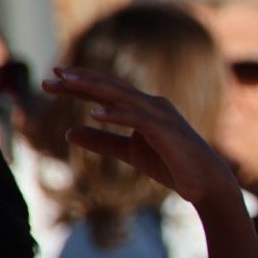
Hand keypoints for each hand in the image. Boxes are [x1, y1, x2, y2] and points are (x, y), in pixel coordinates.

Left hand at [43, 66, 239, 209]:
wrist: (205, 183)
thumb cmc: (172, 165)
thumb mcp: (130, 152)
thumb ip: (102, 141)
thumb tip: (68, 131)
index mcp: (143, 108)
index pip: (107, 91)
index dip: (80, 84)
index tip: (53, 79)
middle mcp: (152, 105)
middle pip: (111, 87)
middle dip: (81, 80)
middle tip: (52, 74)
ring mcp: (160, 116)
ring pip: (122, 96)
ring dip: (94, 88)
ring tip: (68, 84)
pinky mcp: (166, 132)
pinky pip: (138, 119)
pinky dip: (117, 114)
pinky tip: (95, 114)